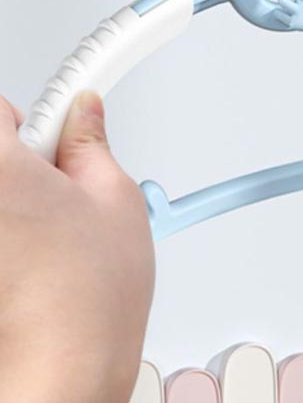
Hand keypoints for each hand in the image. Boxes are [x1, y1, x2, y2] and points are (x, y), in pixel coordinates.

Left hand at [0, 92, 153, 402]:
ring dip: (15, 195)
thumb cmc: (88, 300)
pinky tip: (28, 254)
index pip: (0, 105)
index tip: (58, 116)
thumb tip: (84, 114)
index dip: (37, 112)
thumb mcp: (114, 197)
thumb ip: (90, 143)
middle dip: (21, 154)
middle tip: (55, 177)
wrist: (66, 374)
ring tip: (43, 225)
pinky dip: (10, 229)